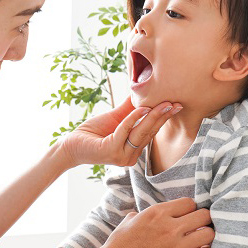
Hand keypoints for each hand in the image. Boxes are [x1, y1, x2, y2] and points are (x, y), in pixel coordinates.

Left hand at [59, 96, 181, 167]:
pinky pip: (125, 131)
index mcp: (134, 149)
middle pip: (149, 132)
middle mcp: (131, 156)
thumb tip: (143, 91)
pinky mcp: (111, 151)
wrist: (72, 144)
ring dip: (153, 116)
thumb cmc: (93, 132)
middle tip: (175, 103)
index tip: (176, 105)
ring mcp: (122, 156)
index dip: (163, 118)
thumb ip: (130, 108)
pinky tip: (141, 108)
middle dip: (163, 116)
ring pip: (140, 132)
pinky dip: (133, 118)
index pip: (151, 132)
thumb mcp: (115, 118)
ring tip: (164, 103)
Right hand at [94, 198, 213, 247]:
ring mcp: (176, 246)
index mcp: (157, 212)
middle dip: (202, 218)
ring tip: (199, 237)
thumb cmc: (121, 242)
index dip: (190, 207)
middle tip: (198, 223)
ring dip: (205, 234)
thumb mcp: (131, 220)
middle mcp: (169, 227)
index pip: (189, 202)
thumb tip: (150, 213)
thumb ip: (146, 213)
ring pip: (208, 234)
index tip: (187, 212)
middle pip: (203, 215)